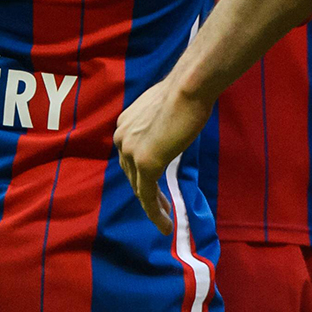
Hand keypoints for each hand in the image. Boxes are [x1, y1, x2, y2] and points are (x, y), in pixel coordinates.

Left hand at [114, 76, 213, 234]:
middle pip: (132, 173)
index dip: (143, 172)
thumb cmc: (186, 90)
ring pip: (139, 187)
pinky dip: (156, 212)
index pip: (131, 155)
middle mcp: (122, 137)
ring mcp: (131, 152)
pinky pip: (147, 195)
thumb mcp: (165, 108)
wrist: (189, 87)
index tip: (158, 183)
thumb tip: (171, 127)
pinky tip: (166, 224)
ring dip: (153, 206)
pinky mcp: (145, 164)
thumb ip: (160, 122)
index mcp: (125, 123)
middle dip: (148, 191)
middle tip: (164, 206)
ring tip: (165, 221)